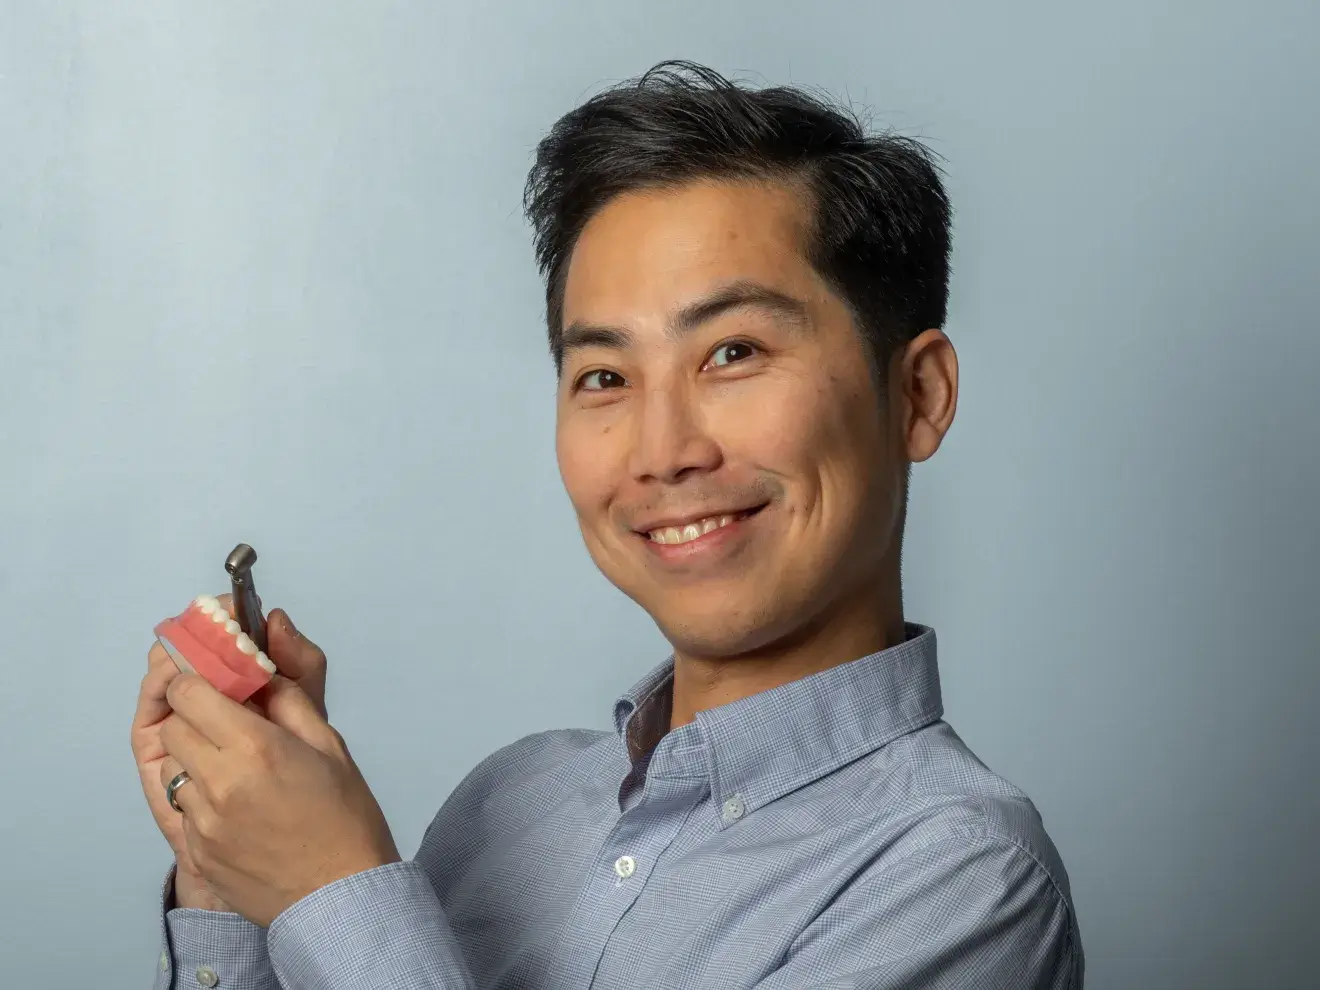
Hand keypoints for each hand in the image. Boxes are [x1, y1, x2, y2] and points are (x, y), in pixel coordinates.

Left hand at [157, 669, 399, 926]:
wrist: (341, 896)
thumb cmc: (346, 816)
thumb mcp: (330, 745)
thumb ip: (289, 702)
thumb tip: (260, 674)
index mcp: (255, 747)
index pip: (187, 694)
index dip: (196, 682)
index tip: (213, 685)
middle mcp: (218, 781)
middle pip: (172, 728)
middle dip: (194, 718)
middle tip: (227, 727)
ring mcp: (201, 822)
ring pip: (172, 769)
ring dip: (193, 760)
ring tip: (233, 773)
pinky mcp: (196, 852)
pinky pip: (183, 810)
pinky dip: (201, 800)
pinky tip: (237, 811)